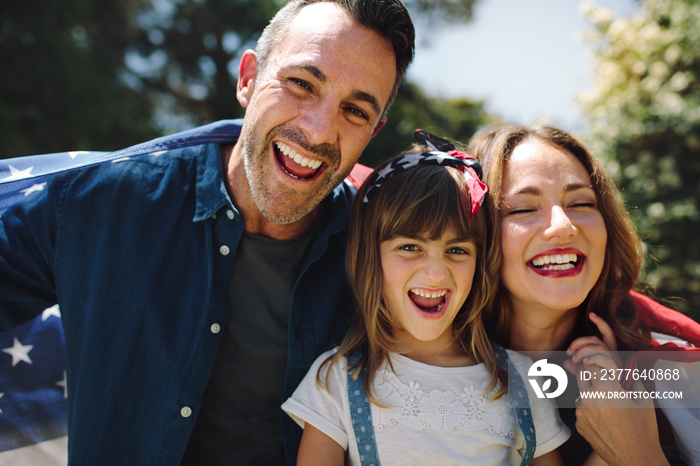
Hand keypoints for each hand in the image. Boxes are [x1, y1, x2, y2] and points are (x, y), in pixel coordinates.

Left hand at [566, 313, 667, 465]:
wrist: (635, 457)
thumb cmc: (643, 428)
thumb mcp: (644, 399)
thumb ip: (633, 378)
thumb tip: (628, 367)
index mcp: (605, 387)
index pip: (592, 363)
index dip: (595, 361)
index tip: (598, 363)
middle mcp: (588, 396)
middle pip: (581, 374)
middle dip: (588, 372)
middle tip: (599, 378)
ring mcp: (581, 411)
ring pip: (581, 393)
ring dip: (590, 393)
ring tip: (608, 405)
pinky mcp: (578, 424)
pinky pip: (581, 410)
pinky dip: (589, 410)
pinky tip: (604, 419)